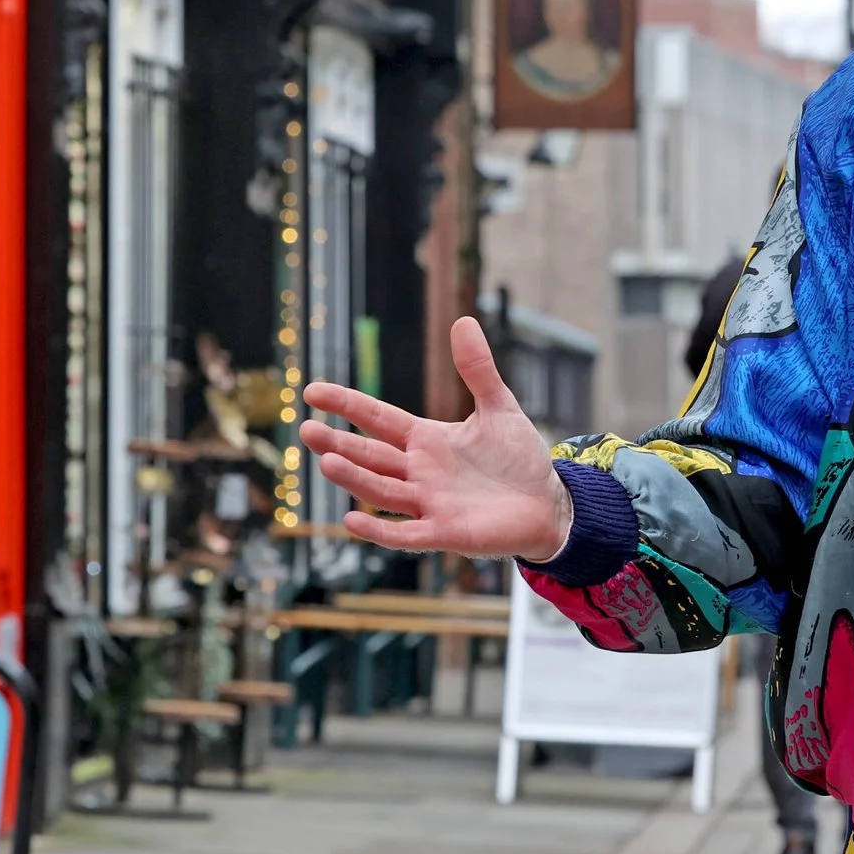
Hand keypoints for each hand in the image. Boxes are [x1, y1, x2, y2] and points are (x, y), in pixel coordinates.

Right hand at [300, 316, 571, 561]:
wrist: (548, 504)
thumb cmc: (519, 459)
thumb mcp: (500, 408)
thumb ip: (478, 370)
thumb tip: (464, 320)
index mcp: (427, 440)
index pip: (378, 419)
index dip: (347, 405)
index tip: (312, 392)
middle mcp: (419, 471)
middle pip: (370, 456)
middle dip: (339, 443)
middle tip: (306, 430)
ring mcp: (428, 503)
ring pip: (381, 491)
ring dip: (355, 478)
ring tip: (327, 461)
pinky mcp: (444, 532)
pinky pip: (404, 534)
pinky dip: (379, 530)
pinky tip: (351, 519)